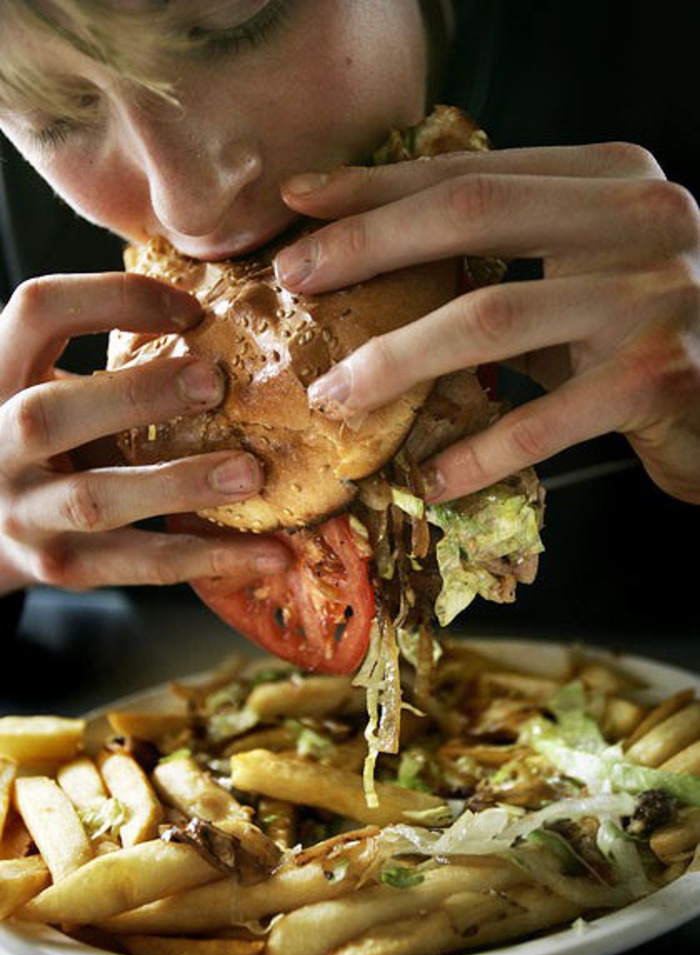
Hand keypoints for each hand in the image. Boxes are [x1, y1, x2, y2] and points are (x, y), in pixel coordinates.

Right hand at [0, 272, 288, 594]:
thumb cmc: (46, 445)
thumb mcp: (55, 392)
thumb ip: (111, 370)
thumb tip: (236, 337)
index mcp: (0, 378)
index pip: (37, 312)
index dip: (110, 298)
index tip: (191, 310)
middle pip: (47, 416)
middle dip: (134, 395)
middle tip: (214, 383)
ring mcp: (24, 515)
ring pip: (94, 501)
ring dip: (178, 486)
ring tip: (251, 475)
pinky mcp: (62, 568)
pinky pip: (141, 564)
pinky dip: (211, 557)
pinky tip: (269, 553)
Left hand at [275, 143, 699, 504]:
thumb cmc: (645, 333)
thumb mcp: (581, 273)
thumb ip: (508, 253)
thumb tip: (374, 255)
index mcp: (610, 180)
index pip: (473, 171)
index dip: (379, 187)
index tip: (301, 204)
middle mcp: (640, 219)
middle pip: (474, 214)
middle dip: (367, 246)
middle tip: (293, 280)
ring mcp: (656, 295)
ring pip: (491, 316)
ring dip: (395, 360)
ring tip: (335, 394)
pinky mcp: (661, 378)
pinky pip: (540, 418)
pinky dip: (475, 452)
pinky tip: (429, 476)